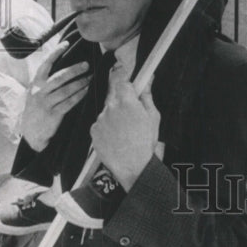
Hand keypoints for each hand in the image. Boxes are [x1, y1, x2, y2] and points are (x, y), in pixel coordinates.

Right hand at [21, 41, 91, 151]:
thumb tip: (63, 65)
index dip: (56, 53)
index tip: (66, 43)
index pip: (45, 64)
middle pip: (59, 77)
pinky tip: (86, 91)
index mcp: (35, 84)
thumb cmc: (37, 109)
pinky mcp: (53, 115)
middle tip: (86, 65)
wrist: (31, 133)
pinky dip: (79, 96)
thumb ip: (45, 81)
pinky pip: (69, 103)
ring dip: (80, 83)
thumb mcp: (35, 93)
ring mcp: (45, 104)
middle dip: (74, 70)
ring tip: (90, 78)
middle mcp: (39, 92)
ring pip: (66, 90)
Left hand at [90, 68, 159, 190]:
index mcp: (127, 101)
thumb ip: (147, 96)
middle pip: (114, 96)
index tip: (130, 87)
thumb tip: (148, 80)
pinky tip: (116, 138)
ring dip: (114, 115)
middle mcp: (110, 107)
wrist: (132, 167)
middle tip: (130, 114)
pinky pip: (100, 123)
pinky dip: (106, 128)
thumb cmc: (145, 143)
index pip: (122, 81)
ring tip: (124, 131)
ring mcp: (100, 119)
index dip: (127, 85)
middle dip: (121, 101)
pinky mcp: (93, 131)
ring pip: (107, 111)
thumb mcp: (153, 117)